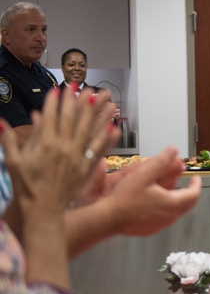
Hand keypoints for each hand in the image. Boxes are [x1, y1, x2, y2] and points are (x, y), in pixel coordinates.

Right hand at [1, 88, 113, 213]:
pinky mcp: (85, 166)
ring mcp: (76, 156)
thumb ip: (8, 140)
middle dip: (74, 100)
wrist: (42, 208)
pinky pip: (98, 148)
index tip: (57, 89)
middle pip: (70, 118)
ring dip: (92, 111)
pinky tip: (113, 125)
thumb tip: (0, 122)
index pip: (50, 117)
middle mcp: (61, 147)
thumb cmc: (26, 186)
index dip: (54, 102)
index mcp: (43, 144)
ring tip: (98, 96)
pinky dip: (106, 136)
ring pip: (86, 128)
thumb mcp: (13, 161)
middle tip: (79, 85)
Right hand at [93, 147, 200, 236]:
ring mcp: (160, 225)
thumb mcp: (144, 174)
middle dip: (189, 192)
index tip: (195, 178)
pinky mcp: (150, 229)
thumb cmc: (124, 199)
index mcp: (172, 204)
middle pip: (187, 204)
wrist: (107, 219)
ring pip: (176, 211)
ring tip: (172, 190)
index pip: (194, 194)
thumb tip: (173, 150)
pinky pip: (165, 218)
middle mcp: (169, 217)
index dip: (196, 184)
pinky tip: (157, 202)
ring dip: (177, 200)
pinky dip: (166, 208)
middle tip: (188, 184)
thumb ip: (161, 161)